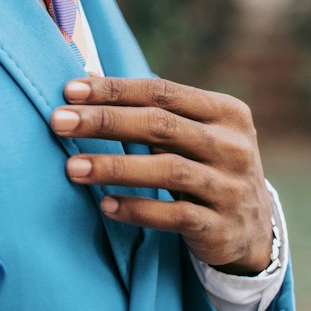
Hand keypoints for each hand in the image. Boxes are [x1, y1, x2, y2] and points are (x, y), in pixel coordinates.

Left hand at [49, 75, 273, 272]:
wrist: (251, 232)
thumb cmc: (206, 168)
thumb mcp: (191, 134)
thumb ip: (149, 110)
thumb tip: (83, 79)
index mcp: (225, 112)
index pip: (161, 92)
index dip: (114, 90)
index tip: (69, 90)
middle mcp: (233, 145)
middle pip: (160, 125)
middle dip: (104, 121)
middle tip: (58, 121)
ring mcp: (230, 187)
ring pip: (167, 170)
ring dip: (114, 166)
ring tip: (71, 168)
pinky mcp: (221, 226)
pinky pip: (174, 215)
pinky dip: (138, 209)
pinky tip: (105, 205)